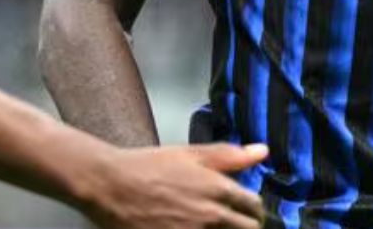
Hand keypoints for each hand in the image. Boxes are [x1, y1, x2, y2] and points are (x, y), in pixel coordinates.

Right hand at [78, 142, 269, 228]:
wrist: (110, 186)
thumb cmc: (147, 166)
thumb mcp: (188, 154)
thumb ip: (229, 155)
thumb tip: (262, 151)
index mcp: (217, 189)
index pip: (254, 205)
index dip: (252, 206)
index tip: (245, 207)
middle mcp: (211, 215)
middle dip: (246, 224)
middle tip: (234, 220)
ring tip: (210, 223)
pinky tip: (193, 228)